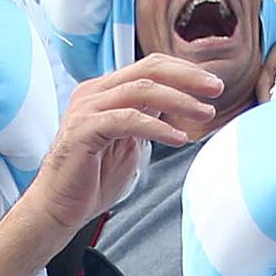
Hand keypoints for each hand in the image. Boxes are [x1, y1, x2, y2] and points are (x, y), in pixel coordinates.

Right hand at [0, 58, 222, 275]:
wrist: (57, 208)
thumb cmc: (91, 181)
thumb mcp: (129, 145)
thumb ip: (147, 122)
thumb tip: (178, 108)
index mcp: (105, 91)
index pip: (150, 67)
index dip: (184, 71)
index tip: (212, 86)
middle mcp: (94, 92)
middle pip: (149, 70)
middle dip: (188, 77)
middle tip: (217, 89)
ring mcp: (87, 108)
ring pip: (142, 90)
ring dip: (179, 100)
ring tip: (205, 114)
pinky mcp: (84, 129)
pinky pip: (128, 120)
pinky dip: (157, 127)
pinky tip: (179, 138)